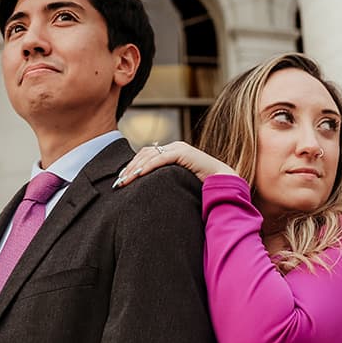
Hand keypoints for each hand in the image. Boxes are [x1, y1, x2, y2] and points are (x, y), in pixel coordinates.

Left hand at [113, 141, 236, 187]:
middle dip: (129, 168)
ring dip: (135, 168)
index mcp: (172, 153)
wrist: (223, 184)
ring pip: (149, 155)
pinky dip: (148, 166)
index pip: (146, 156)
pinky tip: (138, 175)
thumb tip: (147, 195)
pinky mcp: (184, 153)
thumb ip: (165, 183)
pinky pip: (161, 158)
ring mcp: (179, 148)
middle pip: (144, 154)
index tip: (121, 181)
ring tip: (124, 181)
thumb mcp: (177, 184)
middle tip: (118, 183)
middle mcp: (174, 147)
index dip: (131, 167)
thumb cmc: (202, 188)